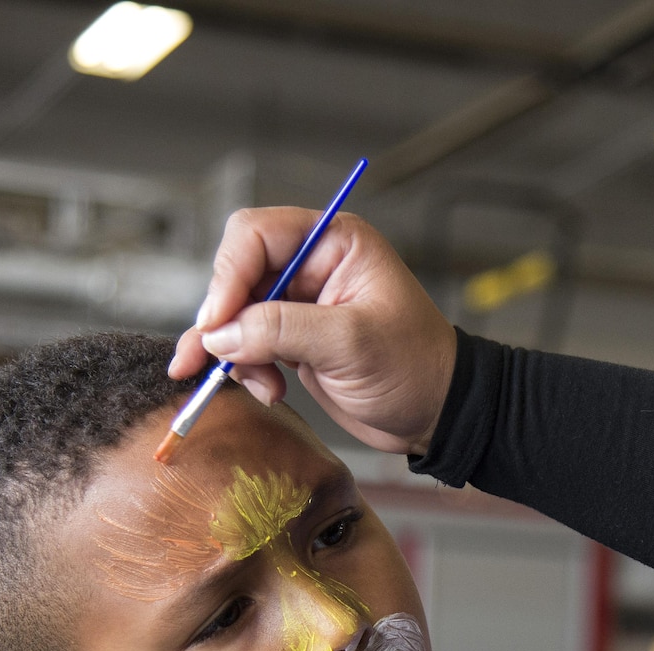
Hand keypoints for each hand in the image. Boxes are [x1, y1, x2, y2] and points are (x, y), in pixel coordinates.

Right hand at [173, 208, 456, 456]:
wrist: (436, 413)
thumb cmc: (416, 367)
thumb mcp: (351, 343)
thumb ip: (281, 330)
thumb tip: (219, 334)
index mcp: (333, 243)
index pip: (255, 235)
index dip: (228, 275)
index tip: (217, 323)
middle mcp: (312, 265)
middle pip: (237, 273)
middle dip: (224, 318)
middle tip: (217, 358)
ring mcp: (299, 304)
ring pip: (235, 313)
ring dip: (232, 351)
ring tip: (259, 384)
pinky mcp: (292, 339)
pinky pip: (245, 344)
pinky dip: (243, 368)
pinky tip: (267, 390)